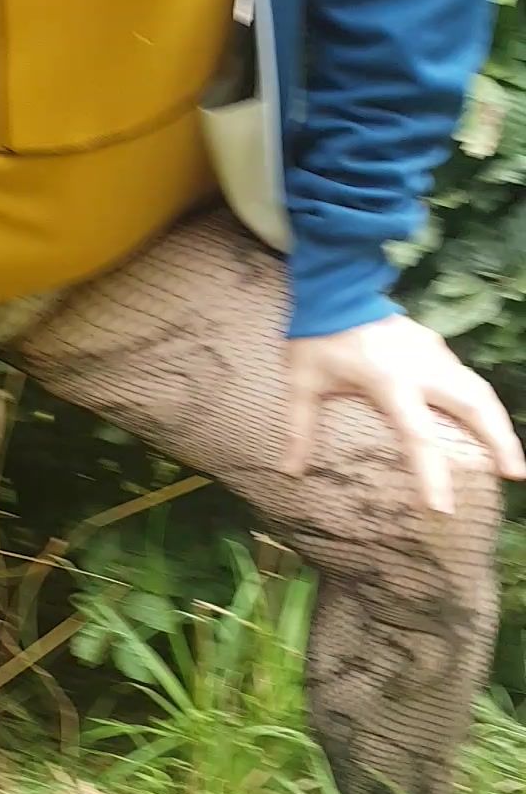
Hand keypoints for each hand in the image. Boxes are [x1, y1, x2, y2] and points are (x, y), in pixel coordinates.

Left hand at [285, 315, 525, 513]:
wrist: (335, 286)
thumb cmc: (317, 336)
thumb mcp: (302, 383)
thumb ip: (300, 429)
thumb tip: (289, 472)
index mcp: (390, 381)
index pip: (419, 435)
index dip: (432, 473)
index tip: (442, 507)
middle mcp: (422, 367)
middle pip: (475, 405)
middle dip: (499, 439)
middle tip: (514, 476)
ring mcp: (434, 353)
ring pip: (478, 390)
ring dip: (498, 422)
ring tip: (510, 459)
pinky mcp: (436, 346)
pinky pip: (466, 379)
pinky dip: (481, 405)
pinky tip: (484, 426)